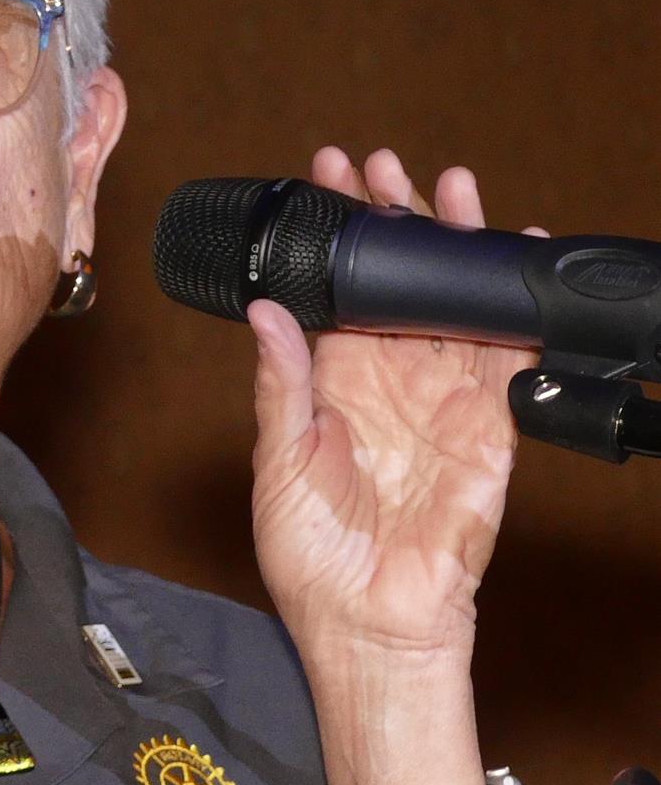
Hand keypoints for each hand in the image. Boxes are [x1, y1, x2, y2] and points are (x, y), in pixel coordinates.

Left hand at [248, 147, 546, 669]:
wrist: (372, 622)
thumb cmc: (312, 558)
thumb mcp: (279, 465)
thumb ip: (282, 386)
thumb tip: (267, 313)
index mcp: (330, 386)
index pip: (334, 293)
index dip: (333, 238)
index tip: (324, 180)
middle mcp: (387, 381)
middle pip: (396, 282)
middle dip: (392, 219)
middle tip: (382, 163)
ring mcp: (441, 398)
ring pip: (452, 302)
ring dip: (452, 243)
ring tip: (449, 184)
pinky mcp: (488, 423)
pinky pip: (508, 351)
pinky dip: (514, 303)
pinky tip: (517, 251)